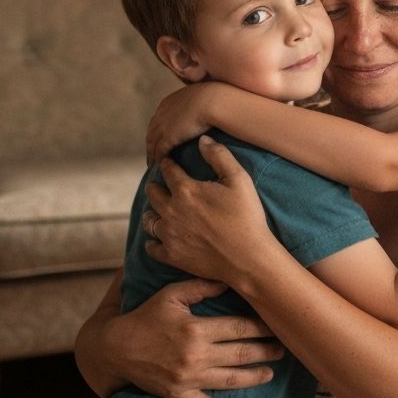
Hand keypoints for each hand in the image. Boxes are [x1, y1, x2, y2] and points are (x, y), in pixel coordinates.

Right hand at [93, 278, 283, 397]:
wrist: (115, 349)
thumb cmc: (145, 317)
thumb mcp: (171, 295)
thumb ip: (201, 286)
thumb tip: (229, 279)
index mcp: (196, 328)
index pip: (239, 327)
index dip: (262, 326)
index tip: (277, 323)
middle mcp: (196, 355)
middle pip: (241, 354)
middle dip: (266, 351)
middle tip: (284, 348)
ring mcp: (188, 379)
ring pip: (230, 381)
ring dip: (254, 377)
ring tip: (271, 372)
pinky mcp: (179, 396)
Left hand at [144, 136, 278, 285]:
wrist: (248, 258)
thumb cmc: (247, 217)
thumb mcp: (239, 179)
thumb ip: (219, 156)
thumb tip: (202, 139)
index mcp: (186, 190)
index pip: (168, 171)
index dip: (168, 164)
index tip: (168, 162)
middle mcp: (171, 211)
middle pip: (153, 193)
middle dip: (155, 186)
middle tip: (158, 184)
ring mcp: (170, 235)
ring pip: (149, 220)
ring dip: (152, 212)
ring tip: (156, 210)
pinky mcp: (172, 256)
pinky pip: (152, 247)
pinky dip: (152, 241)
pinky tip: (156, 238)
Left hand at [146, 84, 223, 162]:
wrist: (211, 101)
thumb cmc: (212, 98)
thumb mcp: (198, 98)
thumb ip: (195, 105)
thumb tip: (203, 110)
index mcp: (168, 103)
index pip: (157, 120)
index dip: (157, 130)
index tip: (159, 138)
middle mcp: (161, 114)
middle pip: (151, 132)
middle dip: (151, 143)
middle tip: (153, 154)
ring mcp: (163, 126)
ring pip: (152, 144)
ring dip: (152, 154)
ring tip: (155, 164)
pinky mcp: (168, 137)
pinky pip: (160, 151)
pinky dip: (159, 159)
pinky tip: (162, 166)